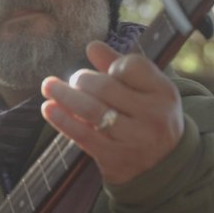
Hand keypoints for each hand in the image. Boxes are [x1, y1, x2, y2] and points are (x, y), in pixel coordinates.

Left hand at [41, 40, 183, 184]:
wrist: (162, 166)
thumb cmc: (149, 118)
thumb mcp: (147, 91)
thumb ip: (121, 67)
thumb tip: (92, 46)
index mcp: (164, 93)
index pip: (131, 66)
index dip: (112, 65)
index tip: (106, 72)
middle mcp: (153, 115)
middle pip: (106, 87)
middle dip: (82, 79)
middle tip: (74, 80)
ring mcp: (134, 139)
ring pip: (91, 110)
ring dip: (64, 95)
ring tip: (49, 86)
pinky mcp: (115, 158)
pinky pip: (83, 135)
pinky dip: (62, 120)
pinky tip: (49, 108)